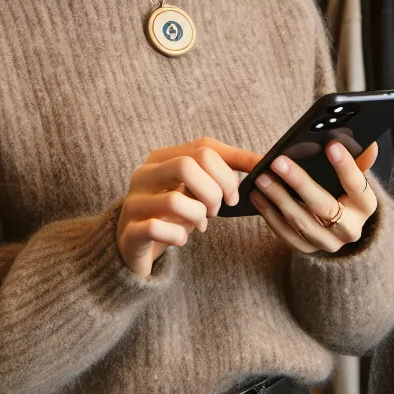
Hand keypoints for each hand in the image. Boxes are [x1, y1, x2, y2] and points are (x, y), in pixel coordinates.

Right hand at [118, 137, 260, 279]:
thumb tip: (263, 163)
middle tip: (217, 210)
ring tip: (199, 224)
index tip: (238, 195)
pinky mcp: (129, 230)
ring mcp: (133, 201)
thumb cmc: (172, 213)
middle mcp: (144, 174)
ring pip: (176, 200)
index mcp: (163, 157)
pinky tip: (181, 239)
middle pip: (188, 165)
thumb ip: (221, 173)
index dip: (229, 170)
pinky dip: (179, 237)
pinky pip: (157, 229)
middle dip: (214, 192)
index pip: (204, 148)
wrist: (133, 244)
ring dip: (198, 216)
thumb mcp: (195, 188)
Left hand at [249, 141, 379, 254]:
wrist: (337, 223)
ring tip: (261, 178)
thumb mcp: (353, 174)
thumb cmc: (342, 189)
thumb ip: (358, 158)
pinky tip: (257, 196)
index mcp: (366, 206)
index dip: (345, 166)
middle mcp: (350, 229)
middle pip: (324, 207)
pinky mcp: (307, 249)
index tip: (331, 145)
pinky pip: (286, 234)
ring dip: (279, 198)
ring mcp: (328, 243)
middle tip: (278, 162)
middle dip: (300, 183)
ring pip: (301, 221)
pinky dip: (270, 214)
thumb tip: (361, 140)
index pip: (357, 186)